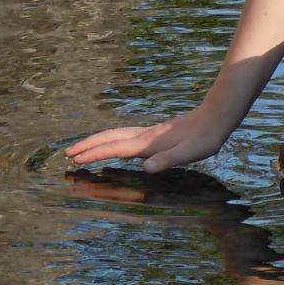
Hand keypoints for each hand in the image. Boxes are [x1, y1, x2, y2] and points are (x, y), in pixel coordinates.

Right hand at [65, 108, 231, 173]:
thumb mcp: (190, 153)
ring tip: (82, 149)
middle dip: (87, 145)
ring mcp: (149, 133)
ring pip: (115, 135)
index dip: (94, 154)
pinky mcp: (155, 134)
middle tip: (67, 154)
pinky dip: (110, 140)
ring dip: (96, 141)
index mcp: (149, 143)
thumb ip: (168, 160)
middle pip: (109, 138)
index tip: (74, 160)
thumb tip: (147, 168)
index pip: (115, 149)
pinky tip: (113, 145)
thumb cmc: (205, 138)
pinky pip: (124, 136)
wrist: (216, 116)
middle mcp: (145, 136)